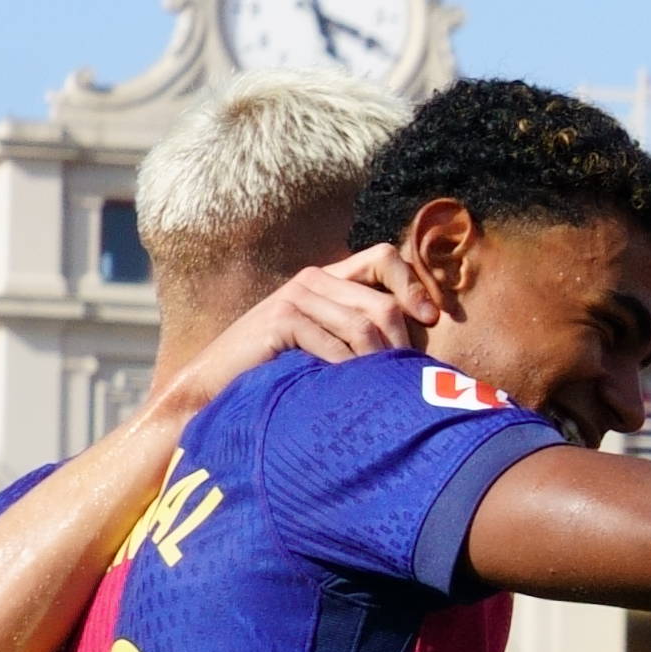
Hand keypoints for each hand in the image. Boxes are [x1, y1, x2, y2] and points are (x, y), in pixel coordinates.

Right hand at [163, 244, 435, 416]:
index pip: (383, 257)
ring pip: (363, 327)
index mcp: (330, 279)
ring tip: (379, 394)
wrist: (218, 383)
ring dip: (377, 366)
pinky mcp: (280, 320)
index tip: (432, 320)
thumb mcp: (326, 344)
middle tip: (404, 382)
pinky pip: (332, 345)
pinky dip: (346, 371)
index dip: (413, 284)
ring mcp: (296, 297)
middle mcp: (314, 280)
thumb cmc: (279, 369)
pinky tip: (346, 391)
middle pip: (383, 304)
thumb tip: (420, 348)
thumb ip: (361, 333)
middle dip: (401, 347)